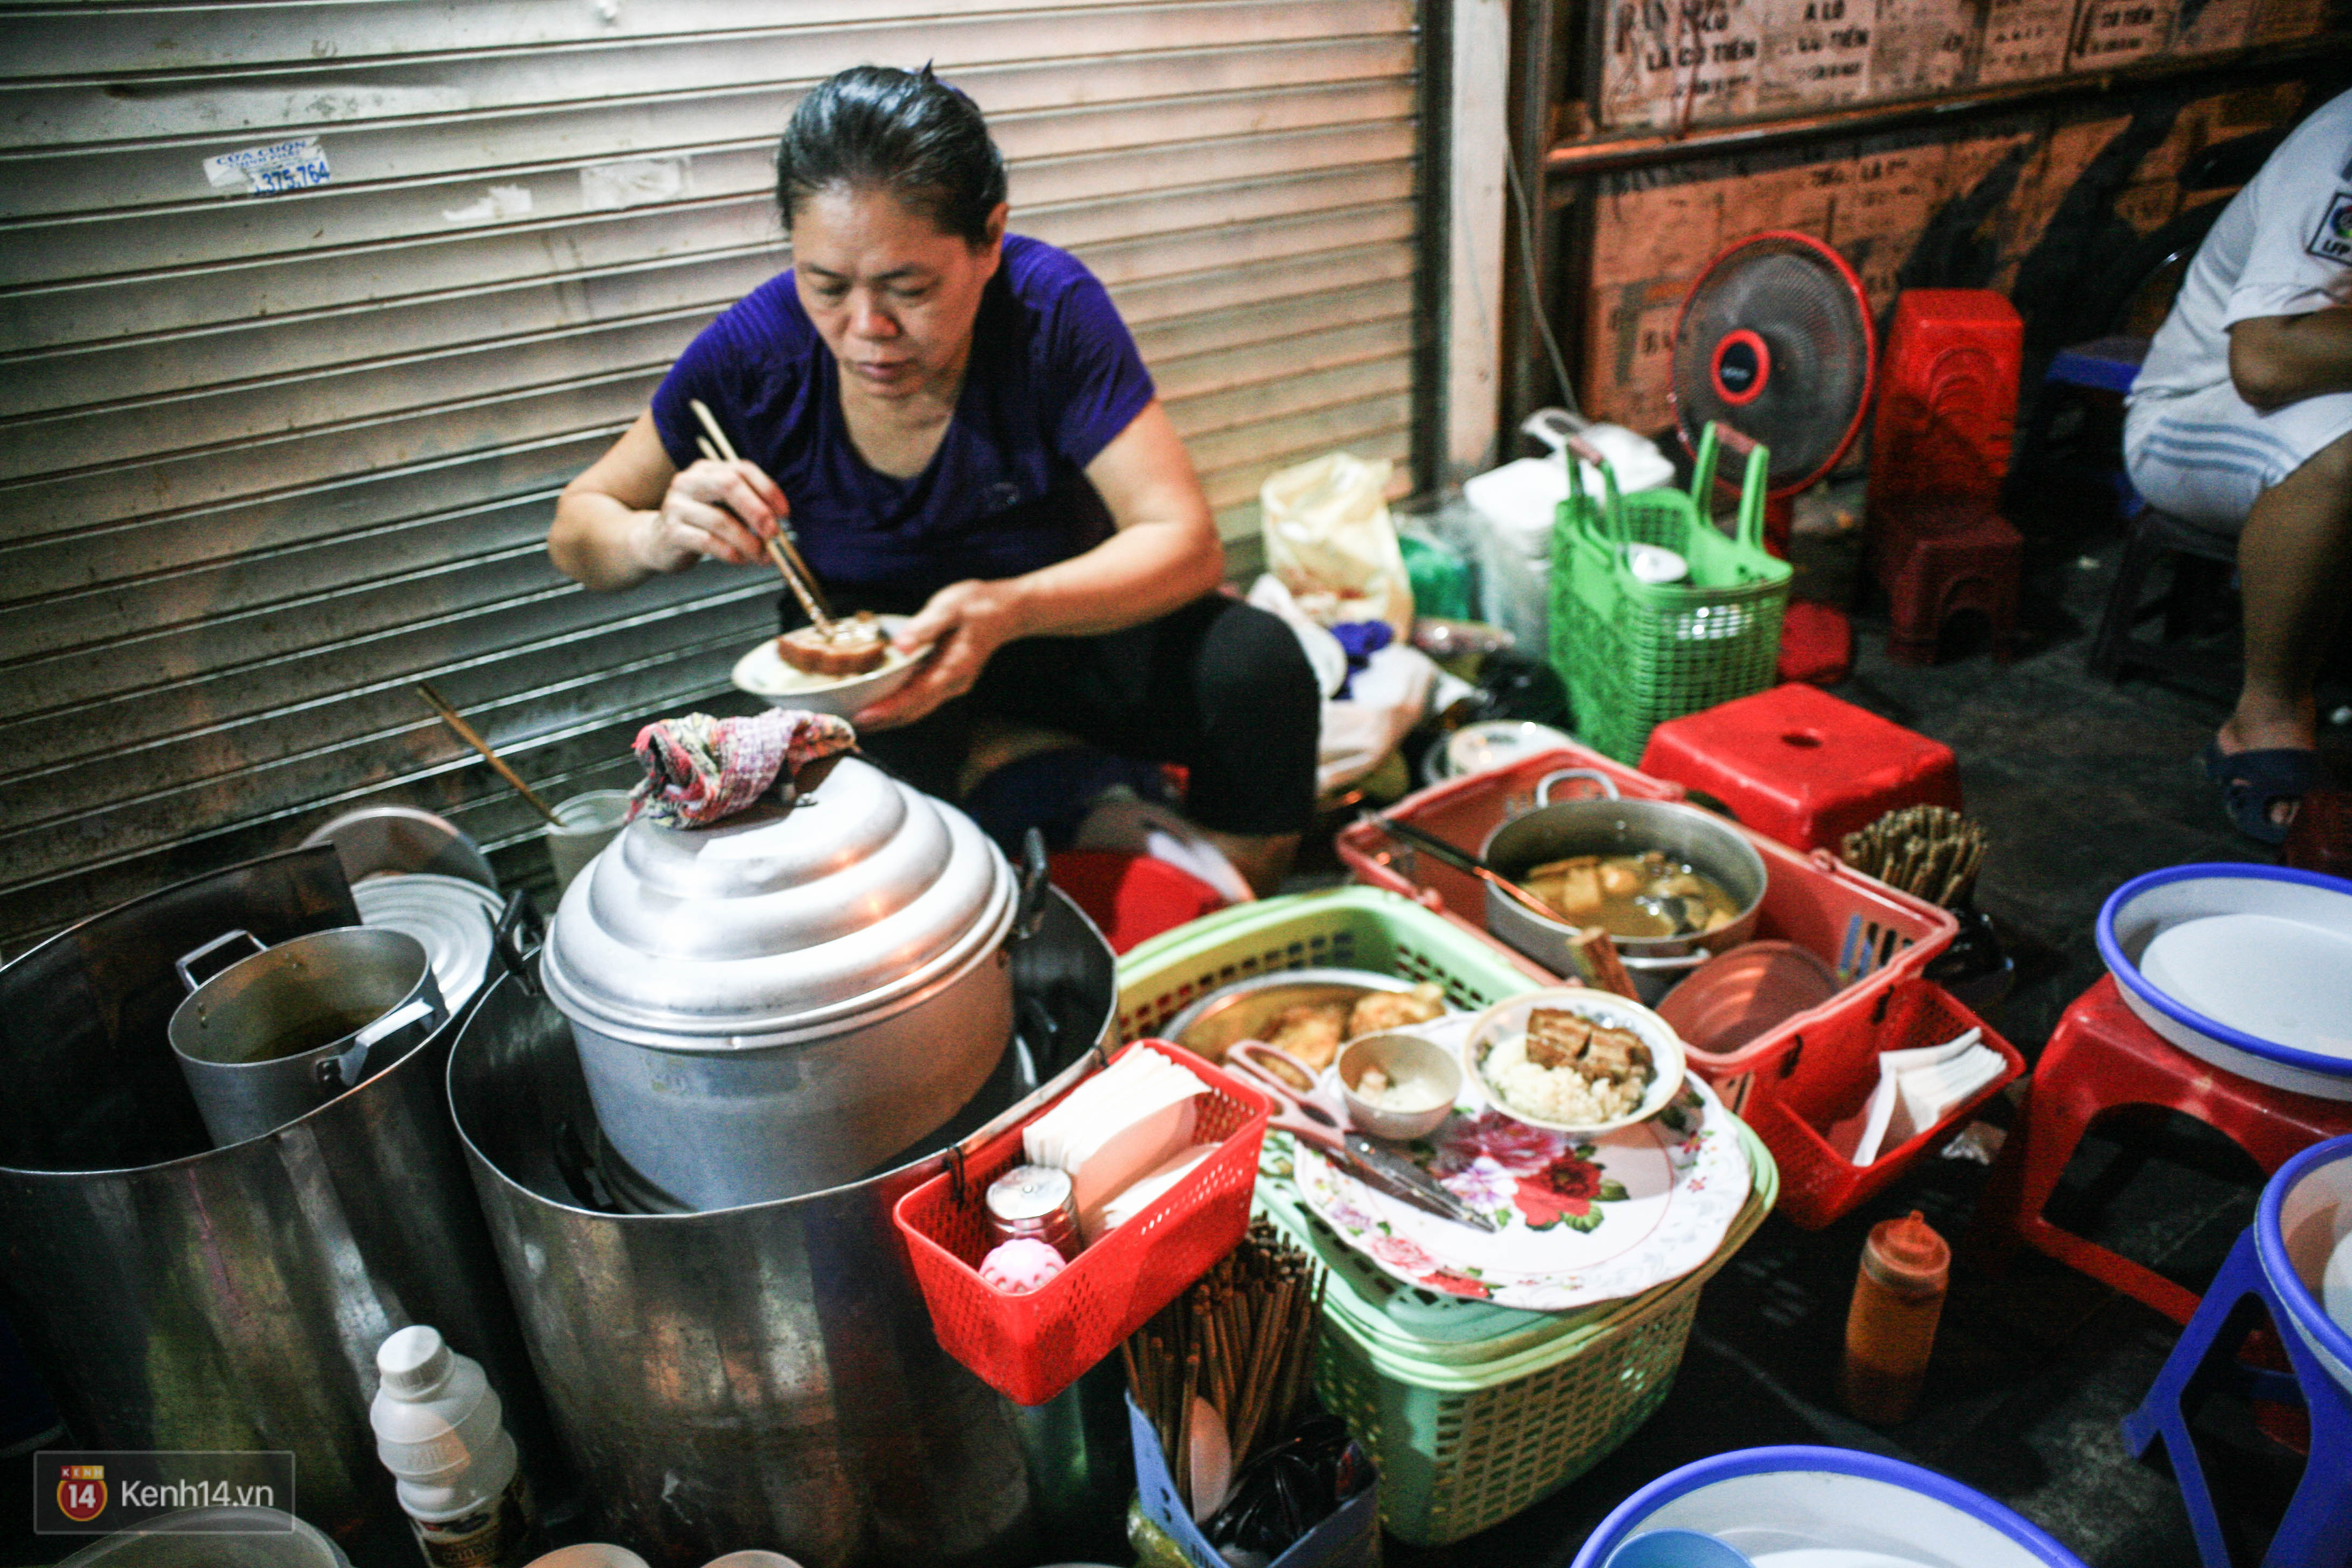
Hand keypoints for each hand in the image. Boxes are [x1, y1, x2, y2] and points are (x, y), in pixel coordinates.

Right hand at [632, 459, 789, 572]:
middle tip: (774, 534)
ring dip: (748, 541)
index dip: (767, 489)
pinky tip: (741, 560)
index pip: (742, 469)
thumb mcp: (722, 506)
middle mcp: (689, 481)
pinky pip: (707, 542)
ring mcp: (677, 506)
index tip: (785, 513)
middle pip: (729, 485)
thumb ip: (747, 507)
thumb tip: (779, 523)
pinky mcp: (671, 532)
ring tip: (762, 556)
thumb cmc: (699, 523)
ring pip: (720, 520)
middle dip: (758, 511)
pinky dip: (730, 553)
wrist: (655, 541)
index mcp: (707, 470)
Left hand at [853, 578, 1031, 729]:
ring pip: (917, 710)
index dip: (888, 709)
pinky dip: (900, 707)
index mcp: (952, 668)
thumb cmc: (978, 605)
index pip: (915, 697)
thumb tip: (900, 647)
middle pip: (913, 711)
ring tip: (859, 720)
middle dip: (883, 721)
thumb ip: (924, 627)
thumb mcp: (950, 607)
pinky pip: (921, 700)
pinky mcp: (947, 681)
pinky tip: (881, 704)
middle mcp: (952, 684)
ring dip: (889, 718)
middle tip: (849, 725)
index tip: (863, 717)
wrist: (1008, 611)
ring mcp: (951, 685)